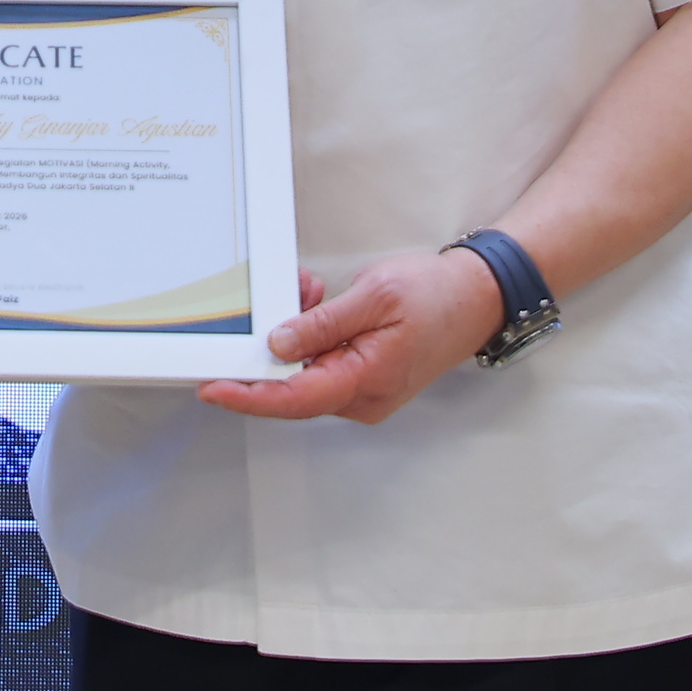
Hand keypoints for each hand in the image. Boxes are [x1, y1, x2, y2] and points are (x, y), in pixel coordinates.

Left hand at [197, 248, 506, 425]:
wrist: (477, 299)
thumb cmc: (435, 296)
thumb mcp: (375, 298)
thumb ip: (323, 324)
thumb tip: (278, 344)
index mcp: (366, 381)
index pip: (294, 399)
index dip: (249, 397)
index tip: (213, 389)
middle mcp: (362, 398)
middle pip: (293, 388)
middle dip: (275, 346)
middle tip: (286, 297)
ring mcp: (363, 392)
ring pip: (305, 373)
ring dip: (296, 335)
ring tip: (313, 291)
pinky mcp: (362, 379)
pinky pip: (321, 365)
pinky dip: (311, 337)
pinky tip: (317, 304)